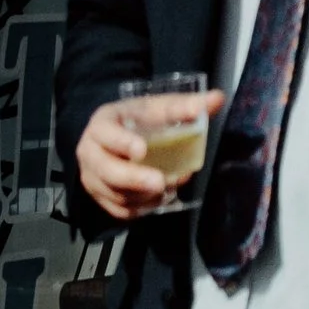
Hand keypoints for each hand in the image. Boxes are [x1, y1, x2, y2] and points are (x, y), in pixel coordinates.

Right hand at [74, 93, 221, 222]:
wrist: (112, 136)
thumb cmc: (136, 120)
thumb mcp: (155, 107)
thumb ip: (184, 105)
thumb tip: (218, 98)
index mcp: (102, 124)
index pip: (107, 134)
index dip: (123, 142)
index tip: (141, 151)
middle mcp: (90, 152)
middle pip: (107, 170)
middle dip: (134, 178)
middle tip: (160, 183)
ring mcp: (92, 178)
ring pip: (114, 193)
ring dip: (142, 195)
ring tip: (166, 188)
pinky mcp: (100, 197)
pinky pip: (119, 209)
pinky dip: (140, 208)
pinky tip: (158, 199)